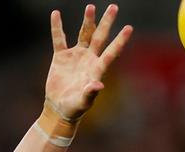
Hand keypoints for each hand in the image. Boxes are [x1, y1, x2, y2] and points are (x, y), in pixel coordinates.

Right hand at [46, 4, 132, 119]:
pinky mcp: (61, 57)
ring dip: (87, 21)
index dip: (120, 41)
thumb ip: (90, 93)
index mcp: (96, 69)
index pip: (111, 52)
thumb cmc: (74, 108)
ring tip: (91, 8)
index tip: (129, 28)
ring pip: (83, 34)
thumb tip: (98, 85)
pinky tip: (56, 14)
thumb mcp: (83, 102)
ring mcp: (76, 56)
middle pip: (100, 37)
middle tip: (113, 7)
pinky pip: (59, 39)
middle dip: (106, 23)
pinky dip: (57, 27)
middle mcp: (89, 59)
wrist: (59, 108)